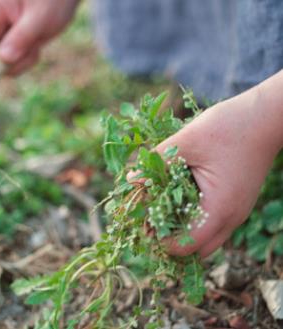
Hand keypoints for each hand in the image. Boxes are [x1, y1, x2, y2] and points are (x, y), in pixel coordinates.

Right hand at [0, 0, 79, 75]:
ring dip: (21, 60)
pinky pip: (14, 60)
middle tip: (31, 50)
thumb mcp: (40, 17)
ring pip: (3, 61)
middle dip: (9, 61)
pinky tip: (37, 42)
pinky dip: (27, 58)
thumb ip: (22, 38)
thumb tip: (5, 60)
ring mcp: (2, 33)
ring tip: (37, 40)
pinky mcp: (12, 41)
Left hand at [156, 84, 282, 257]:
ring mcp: (237, 211)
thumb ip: (157, 162)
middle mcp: (231, 217)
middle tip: (149, 219)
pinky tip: (177, 198)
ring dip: (183, 230)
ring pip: (206, 238)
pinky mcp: (237, 202)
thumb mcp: (187, 142)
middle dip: (170, 239)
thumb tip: (131, 180)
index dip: (160, 239)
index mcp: (219, 208)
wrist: (266, 117)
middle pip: (197, 250)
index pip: (186, 246)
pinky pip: (213, 223)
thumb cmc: (229, 127)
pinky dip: (194, 219)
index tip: (142, 222)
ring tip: (161, 209)